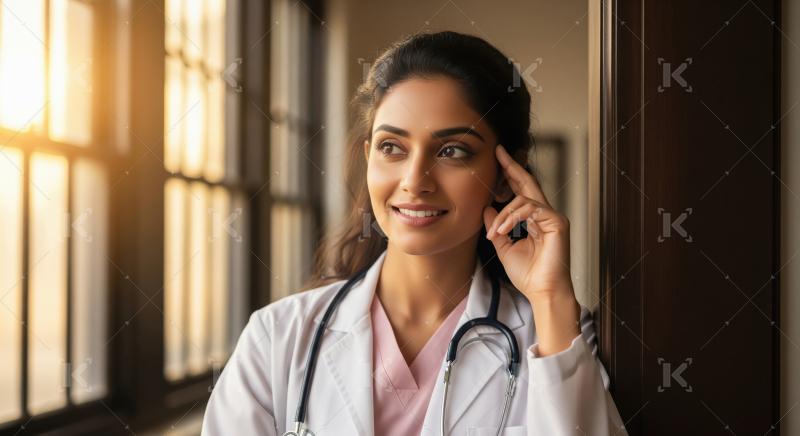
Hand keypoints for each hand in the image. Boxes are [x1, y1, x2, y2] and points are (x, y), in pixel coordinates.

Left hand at [483, 144, 573, 302]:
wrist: (542, 292)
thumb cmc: (528, 275)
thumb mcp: (505, 248)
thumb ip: (498, 227)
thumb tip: (487, 209)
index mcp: (534, 219)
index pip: (522, 191)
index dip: (511, 173)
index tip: (498, 157)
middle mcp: (546, 215)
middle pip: (529, 183)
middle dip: (513, 167)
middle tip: (499, 152)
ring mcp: (553, 217)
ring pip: (524, 200)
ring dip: (503, 215)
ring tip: (494, 233)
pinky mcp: (557, 223)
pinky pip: (531, 209)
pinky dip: (513, 218)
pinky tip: (502, 231)